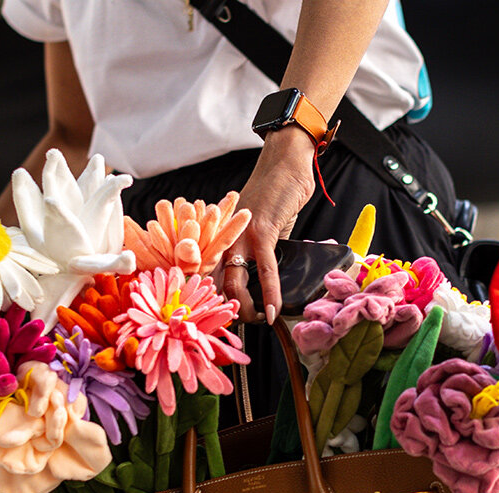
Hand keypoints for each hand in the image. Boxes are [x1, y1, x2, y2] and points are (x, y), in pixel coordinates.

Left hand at [221, 126, 315, 323]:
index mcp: (221, 235)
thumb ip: (262, 250)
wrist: (287, 161)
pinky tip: (272, 311)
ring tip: (256, 323)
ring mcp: (240, 233)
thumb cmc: (277, 191)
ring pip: (235, 280)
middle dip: (225, 309)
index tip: (221, 317)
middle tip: (238, 325)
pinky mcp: (262, 230)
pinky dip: (270, 293)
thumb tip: (269, 275)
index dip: (214, 297)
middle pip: (216, 281)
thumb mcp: (264, 226)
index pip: (210, 272)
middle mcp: (224, 235)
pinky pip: (265, 269)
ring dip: (245, 307)